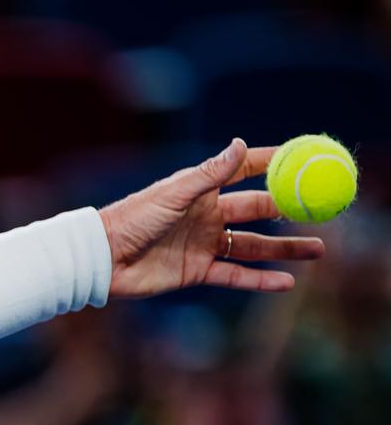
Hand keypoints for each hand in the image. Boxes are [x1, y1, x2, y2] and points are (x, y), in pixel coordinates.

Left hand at [99, 138, 324, 299]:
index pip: (245, 170)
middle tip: (323, 209)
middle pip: (258, 210)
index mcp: (201, 190)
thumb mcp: (174, 193)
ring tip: (319, 250)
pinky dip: (260, 279)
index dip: (274, 164)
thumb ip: (210, 173)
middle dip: (290, 209)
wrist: (101, 258)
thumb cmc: (132, 218)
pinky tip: (286, 281)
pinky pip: (235, 275)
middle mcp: (207, 215)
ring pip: (253, 245)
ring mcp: (203, 244)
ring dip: (285, 248)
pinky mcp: (196, 272)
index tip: (307, 158)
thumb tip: (239, 143)